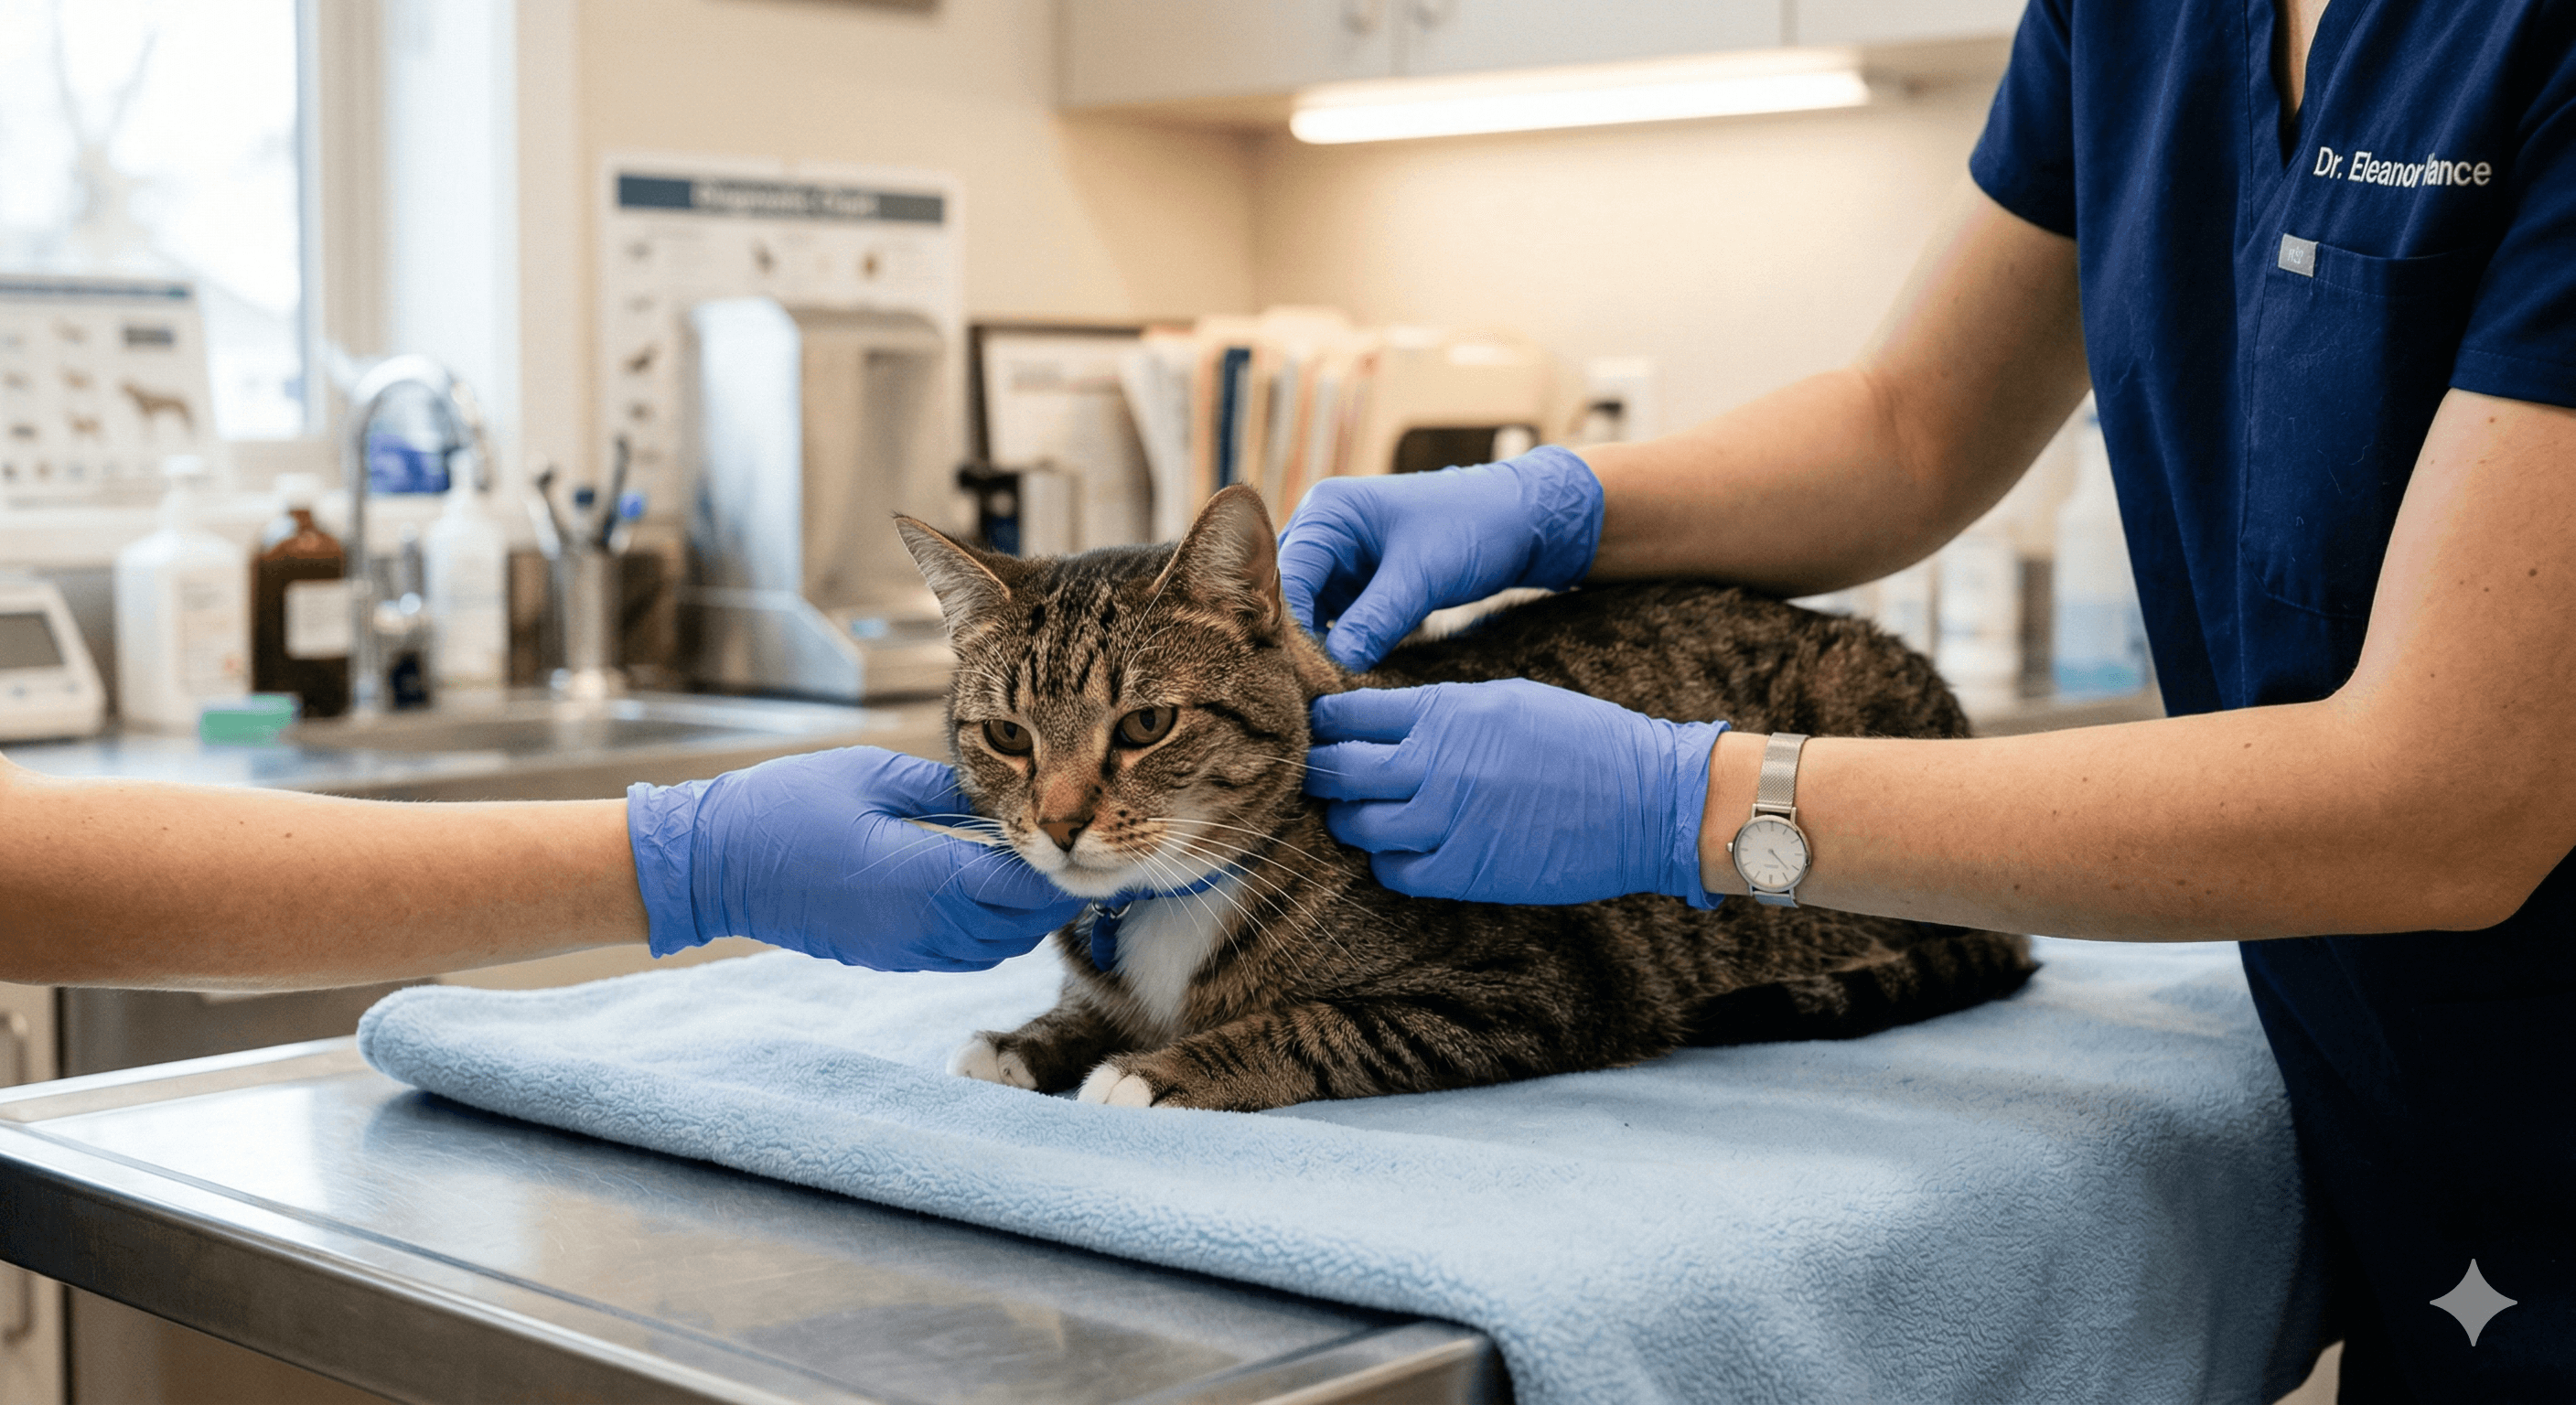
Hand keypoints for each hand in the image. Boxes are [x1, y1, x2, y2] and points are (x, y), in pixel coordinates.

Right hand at [627, 747, 1085, 970]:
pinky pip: (960, 956)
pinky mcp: (887, 958)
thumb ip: (943, 789)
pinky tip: (981, 894)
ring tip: (1028, 872)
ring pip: (995, 949)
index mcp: (924, 877)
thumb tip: (999, 794)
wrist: (714, 866)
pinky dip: (987, 934)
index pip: (1021, 887)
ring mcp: (903, 949)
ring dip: (1021, 919)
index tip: (1077, 840)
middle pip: (1019, 927)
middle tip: (1066, 853)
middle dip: (1050, 896)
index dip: (1057, 869)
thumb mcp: (871, 776)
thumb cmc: (785, 808)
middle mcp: (922, 926)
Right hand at [1278, 446, 1604, 670]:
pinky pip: (1336, 622)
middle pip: (1289, 597)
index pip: (1286, 578)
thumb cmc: (1474, 528)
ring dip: (1318, 649)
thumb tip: (1338, 662)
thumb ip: (1377, 618)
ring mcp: (1340, 561)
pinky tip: (1344, 679)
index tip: (1297, 677)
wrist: (1522, 522)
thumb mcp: (1423, 576)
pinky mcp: (1360, 586)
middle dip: (1297, 642)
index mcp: (1327, 513)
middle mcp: (1324, 533)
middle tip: (1306, 692)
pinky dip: (1340, 647)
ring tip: (1324, 691)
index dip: (1287, 628)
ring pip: (1309, 614)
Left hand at [1307, 681, 1726, 906]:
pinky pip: (1393, 872)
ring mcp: (1446, 823)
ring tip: (1363, 812)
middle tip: (1322, 776)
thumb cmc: (1583, 740)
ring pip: (1355, 825)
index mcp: (1443, 713)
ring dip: (1350, 819)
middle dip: (1320, 771)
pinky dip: (1388, 861)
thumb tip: (1382, 720)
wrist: (1647, 800)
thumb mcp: (1504, 699)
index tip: (1321, 731)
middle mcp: (1434, 766)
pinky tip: (1403, 849)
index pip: (1345, 716)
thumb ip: (1438, 711)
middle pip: (1336, 771)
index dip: (1324, 724)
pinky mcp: (1464, 872)